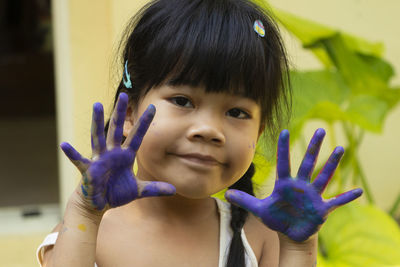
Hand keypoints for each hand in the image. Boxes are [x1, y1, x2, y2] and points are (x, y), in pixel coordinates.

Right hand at [60, 93, 175, 211]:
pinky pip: (79, 161)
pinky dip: (72, 154)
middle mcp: (112, 153)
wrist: (99, 203)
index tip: (153, 107)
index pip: (137, 136)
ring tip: (96, 104)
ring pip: (98, 137)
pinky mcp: (88, 170)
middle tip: (123, 95)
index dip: (145, 123)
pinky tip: (64, 145)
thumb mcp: (138, 190)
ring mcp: (100, 159)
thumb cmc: (117, 192)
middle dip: (120, 113)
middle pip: (117, 129)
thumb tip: (174, 190)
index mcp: (125, 155)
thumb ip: (154, 188)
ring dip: (97, 122)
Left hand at [225, 128, 362, 241]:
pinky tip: (359, 191)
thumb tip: (225, 194)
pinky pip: (336, 202)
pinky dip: (346, 197)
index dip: (284, 148)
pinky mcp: (322, 209)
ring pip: (323, 176)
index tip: (284, 130)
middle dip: (313, 147)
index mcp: (285, 184)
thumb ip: (244, 200)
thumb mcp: (259, 210)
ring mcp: (313, 196)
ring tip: (340, 149)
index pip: (284, 163)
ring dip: (332, 164)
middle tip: (320, 129)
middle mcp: (300, 186)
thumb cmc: (277, 218)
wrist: (290, 233)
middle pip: (308, 163)